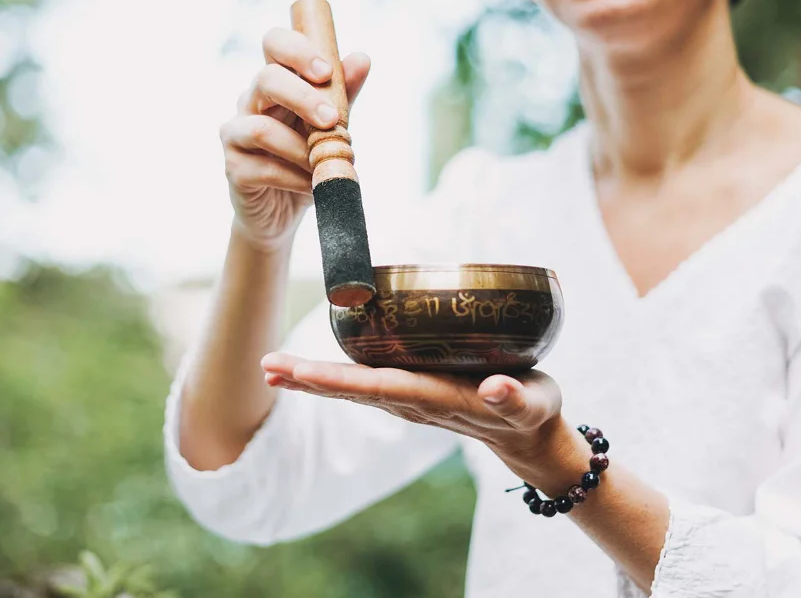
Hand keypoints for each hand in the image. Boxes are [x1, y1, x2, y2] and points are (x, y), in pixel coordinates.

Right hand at [221, 28, 369, 251]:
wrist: (284, 213)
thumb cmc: (306, 161)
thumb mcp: (330, 126)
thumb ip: (342, 94)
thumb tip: (361, 59)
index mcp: (275, 83)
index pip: (274, 44)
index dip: (297, 50)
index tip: (326, 71)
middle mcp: (249, 102)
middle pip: (265, 79)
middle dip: (303, 97)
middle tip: (332, 120)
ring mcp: (235, 134)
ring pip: (261, 128)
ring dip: (300, 148)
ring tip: (323, 165)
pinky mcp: (233, 168)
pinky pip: (263, 167)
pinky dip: (294, 177)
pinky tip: (311, 185)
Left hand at [260, 353, 587, 492]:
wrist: (531, 434)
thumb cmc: (533, 413)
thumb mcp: (533, 404)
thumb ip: (515, 397)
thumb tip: (496, 389)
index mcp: (435, 398)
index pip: (375, 386)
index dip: (335, 379)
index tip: (298, 372)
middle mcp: (413, 400)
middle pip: (351, 388)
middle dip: (309, 378)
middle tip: (267, 366)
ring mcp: (409, 398)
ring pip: (353, 386)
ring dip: (312, 378)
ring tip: (273, 367)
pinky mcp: (413, 390)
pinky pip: (365, 381)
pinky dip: (334, 373)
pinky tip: (310, 367)